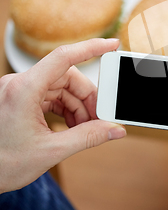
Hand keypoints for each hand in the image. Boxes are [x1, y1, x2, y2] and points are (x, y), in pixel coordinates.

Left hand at [0, 38, 125, 192]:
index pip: (63, 57)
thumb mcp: (51, 151)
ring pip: (61, 88)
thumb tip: (114, 130)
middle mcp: (19, 84)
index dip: (91, 48)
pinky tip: (73, 126)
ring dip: (78, 106)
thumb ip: (88, 137)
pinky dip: (66, 109)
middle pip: (67, 77)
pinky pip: (50, 96)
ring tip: (86, 128)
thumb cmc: (2, 164)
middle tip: (100, 118)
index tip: (112, 44)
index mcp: (23, 90)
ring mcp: (18, 91)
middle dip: (87, 97)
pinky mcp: (19, 100)